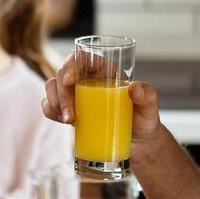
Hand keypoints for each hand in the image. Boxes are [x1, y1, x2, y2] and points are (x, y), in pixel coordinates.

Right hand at [42, 57, 161, 144]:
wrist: (136, 141)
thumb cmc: (143, 120)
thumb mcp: (149, 108)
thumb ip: (147, 96)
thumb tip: (134, 87)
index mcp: (104, 70)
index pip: (81, 57)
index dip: (71, 65)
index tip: (70, 82)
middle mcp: (86, 78)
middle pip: (62, 74)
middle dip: (61, 93)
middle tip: (70, 116)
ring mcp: (75, 93)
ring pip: (52, 87)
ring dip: (54, 102)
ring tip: (68, 121)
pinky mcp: (68, 109)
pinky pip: (50, 104)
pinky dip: (50, 110)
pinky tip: (60, 120)